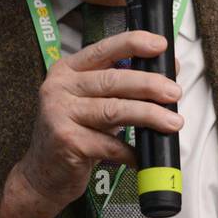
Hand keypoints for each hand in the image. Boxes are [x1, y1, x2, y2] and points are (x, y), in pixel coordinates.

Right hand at [18, 29, 182, 217]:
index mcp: (67, 70)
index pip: (103, 50)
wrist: (42, 174)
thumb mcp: (92, 102)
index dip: (133, 44)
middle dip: (149, 84)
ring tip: (172, 122)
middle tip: (174, 92)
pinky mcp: (66, 141)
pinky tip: (143, 155)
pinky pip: (110, 144)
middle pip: (112, 80)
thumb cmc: (73, 133)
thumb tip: (168, 71)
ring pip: (114, 110)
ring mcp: (60, 114)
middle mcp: (59, 87)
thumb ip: (123, 86)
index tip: (160, 45)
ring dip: (149, 116)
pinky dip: (132, 151)